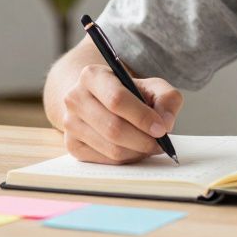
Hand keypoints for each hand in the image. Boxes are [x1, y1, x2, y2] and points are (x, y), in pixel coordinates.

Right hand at [59, 64, 182, 164]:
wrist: (99, 100)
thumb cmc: (128, 93)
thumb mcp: (151, 86)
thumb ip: (166, 99)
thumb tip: (166, 122)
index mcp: (92, 75)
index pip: (116, 99)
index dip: (142, 117)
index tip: (162, 129)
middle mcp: (74, 98)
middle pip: (113, 128)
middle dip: (143, 139)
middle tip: (161, 143)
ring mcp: (70, 123)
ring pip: (111, 148)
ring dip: (137, 151)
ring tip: (150, 145)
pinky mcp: (72, 145)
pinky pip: (105, 160)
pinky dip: (126, 159)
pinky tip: (135, 149)